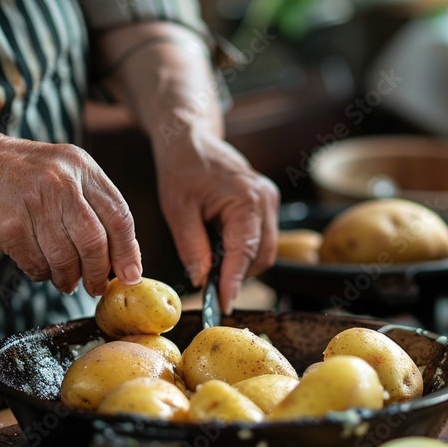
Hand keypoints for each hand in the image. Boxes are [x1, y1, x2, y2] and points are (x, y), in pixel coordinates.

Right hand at [0, 75, 141, 295]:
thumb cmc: (23, 175)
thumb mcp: (65, 172)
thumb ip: (94, 206)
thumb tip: (124, 257)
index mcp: (83, 167)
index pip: (119, 216)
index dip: (127, 252)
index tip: (130, 275)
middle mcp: (62, 181)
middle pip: (95, 242)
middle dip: (98, 272)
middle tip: (95, 286)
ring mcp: (34, 201)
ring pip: (65, 257)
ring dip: (67, 277)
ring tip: (65, 281)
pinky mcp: (9, 223)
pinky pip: (35, 263)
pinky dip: (41, 274)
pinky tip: (40, 269)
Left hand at [156, 133, 278, 312]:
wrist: (191, 140)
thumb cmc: (182, 170)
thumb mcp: (178, 210)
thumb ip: (192, 247)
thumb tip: (202, 280)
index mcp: (246, 199)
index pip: (244, 252)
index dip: (234, 282)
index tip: (224, 306)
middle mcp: (265, 199)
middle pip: (262, 256)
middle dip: (238, 276)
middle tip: (211, 290)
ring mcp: (270, 201)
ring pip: (265, 251)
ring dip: (241, 265)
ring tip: (212, 266)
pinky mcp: (266, 204)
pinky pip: (262, 239)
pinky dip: (243, 252)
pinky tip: (220, 250)